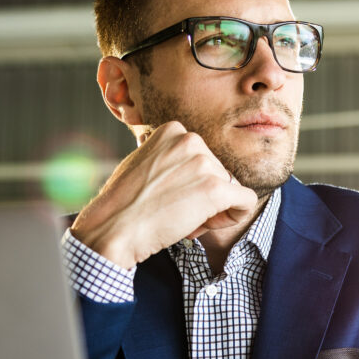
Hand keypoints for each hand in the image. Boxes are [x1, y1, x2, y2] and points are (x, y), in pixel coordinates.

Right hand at [70, 121, 257, 268]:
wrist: (112, 228)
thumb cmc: (122, 202)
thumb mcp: (143, 162)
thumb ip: (168, 158)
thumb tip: (185, 167)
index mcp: (173, 131)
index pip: (202, 157)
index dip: (190, 181)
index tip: (170, 194)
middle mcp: (191, 140)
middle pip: (218, 172)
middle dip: (202, 196)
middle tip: (174, 211)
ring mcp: (204, 164)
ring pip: (230, 189)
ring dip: (212, 210)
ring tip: (180, 219)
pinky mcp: (216, 189)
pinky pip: (245, 202)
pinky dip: (235, 215)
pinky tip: (210, 224)